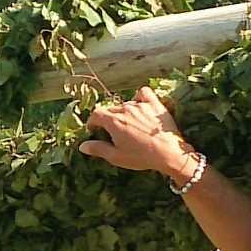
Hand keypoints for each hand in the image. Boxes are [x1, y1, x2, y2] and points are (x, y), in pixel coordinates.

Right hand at [78, 86, 194, 178]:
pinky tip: (140, 106)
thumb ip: (98, 149)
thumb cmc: (141, 157)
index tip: (95, 130)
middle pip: (110, 109)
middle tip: (113, 132)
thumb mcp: (116, 157)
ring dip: (124, 112)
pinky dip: (139, 97)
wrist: (168, 153)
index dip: (93, 122)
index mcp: (113, 121)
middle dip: (108, 119)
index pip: (96, 114)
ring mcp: (140, 105)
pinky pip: (143, 93)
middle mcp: (125, 109)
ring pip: (126, 104)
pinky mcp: (154, 104)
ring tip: (129, 124)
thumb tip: (82, 146)